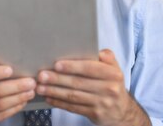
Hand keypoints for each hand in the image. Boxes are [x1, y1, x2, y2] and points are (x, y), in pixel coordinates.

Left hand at [35, 49, 150, 125]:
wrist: (122, 110)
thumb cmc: (112, 83)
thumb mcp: (114, 68)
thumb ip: (105, 57)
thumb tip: (94, 50)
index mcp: (112, 73)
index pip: (90, 68)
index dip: (72, 66)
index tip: (56, 65)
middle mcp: (109, 88)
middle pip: (78, 83)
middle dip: (57, 79)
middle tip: (41, 76)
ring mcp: (102, 103)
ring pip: (74, 96)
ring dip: (54, 91)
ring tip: (40, 87)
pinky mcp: (95, 114)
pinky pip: (74, 107)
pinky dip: (59, 103)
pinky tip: (49, 98)